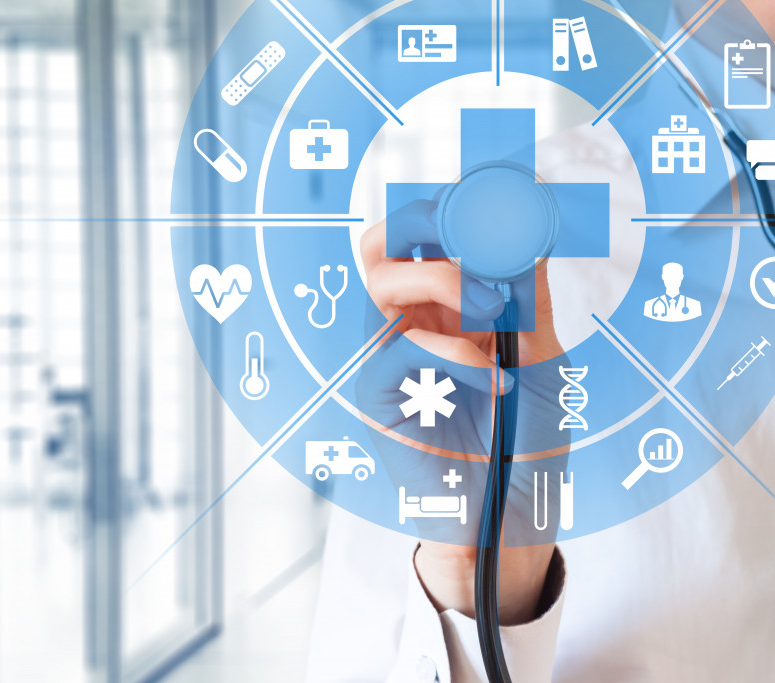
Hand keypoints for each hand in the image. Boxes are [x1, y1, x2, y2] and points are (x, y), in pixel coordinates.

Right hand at [360, 199, 563, 623]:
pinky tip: (491, 377)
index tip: (505, 191)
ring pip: (382, 280)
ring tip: (491, 308)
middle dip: (426, 219)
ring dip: (445, 279)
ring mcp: (390, 356)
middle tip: (474, 232)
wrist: (511, 513)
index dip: (455, 203)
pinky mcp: (378, 395)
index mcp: (447, 306)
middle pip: (384, 241)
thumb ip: (528, 293)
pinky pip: (395, 348)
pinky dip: (450, 352)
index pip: (427, 234)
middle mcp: (412, 322)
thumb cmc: (524, 439)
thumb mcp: (543, 354)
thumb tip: (526, 217)